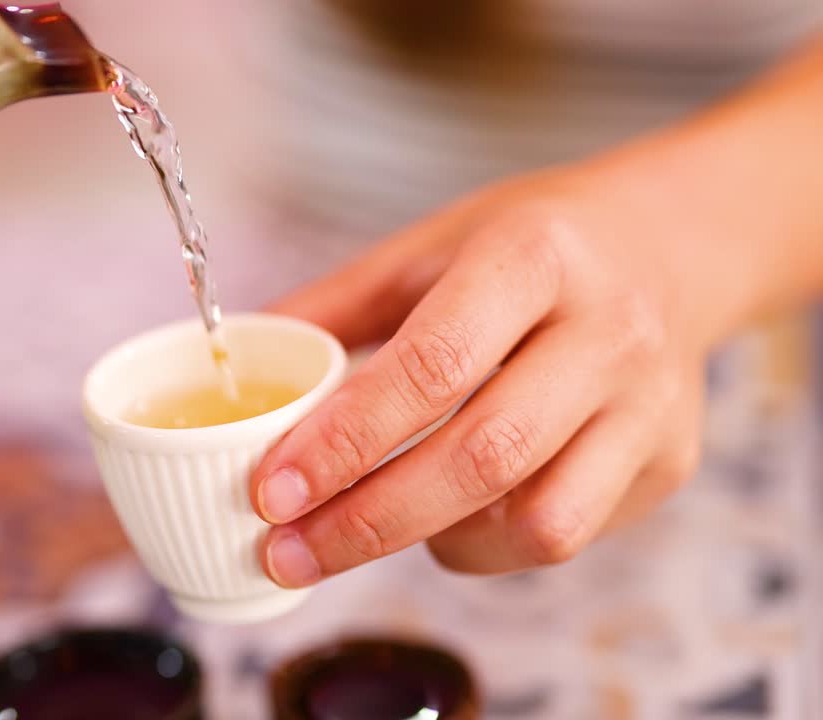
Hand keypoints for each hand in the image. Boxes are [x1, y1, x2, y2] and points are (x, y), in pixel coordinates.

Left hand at [249, 153, 738, 584]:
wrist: (668, 245)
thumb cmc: (529, 246)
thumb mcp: (430, 245)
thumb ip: (335, 305)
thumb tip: (232, 362)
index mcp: (533, 257)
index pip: (432, 365)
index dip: (346, 439)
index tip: (272, 491)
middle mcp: (608, 332)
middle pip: (483, 456)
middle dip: (369, 520)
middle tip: (287, 551)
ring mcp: (650, 405)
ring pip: (539, 521)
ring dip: (430, 541)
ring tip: (366, 526)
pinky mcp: (669, 463)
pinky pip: (566, 536)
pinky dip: (487, 544)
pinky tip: (445, 516)